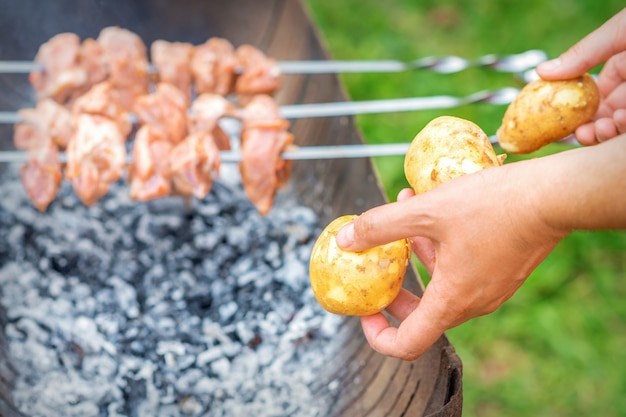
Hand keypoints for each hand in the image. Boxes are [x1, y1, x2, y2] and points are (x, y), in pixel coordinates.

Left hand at [335, 162, 566, 360]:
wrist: (555, 196)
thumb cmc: (493, 206)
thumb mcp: (426, 212)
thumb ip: (381, 226)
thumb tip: (346, 239)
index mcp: (452, 301)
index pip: (407, 344)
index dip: (378, 334)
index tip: (365, 310)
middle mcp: (473, 303)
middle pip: (422, 313)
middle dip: (394, 291)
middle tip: (377, 270)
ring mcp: (491, 288)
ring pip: (441, 283)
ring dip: (416, 254)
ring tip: (402, 215)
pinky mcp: (503, 270)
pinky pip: (462, 269)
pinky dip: (440, 248)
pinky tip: (430, 209)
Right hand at [537, 8, 625, 144]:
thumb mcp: (620, 32)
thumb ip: (583, 54)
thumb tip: (542, 71)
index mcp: (625, 66)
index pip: (595, 97)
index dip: (580, 115)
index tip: (569, 127)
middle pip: (609, 117)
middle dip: (595, 130)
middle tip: (586, 134)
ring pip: (623, 126)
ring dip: (611, 132)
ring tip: (607, 128)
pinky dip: (625, 130)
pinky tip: (623, 121)